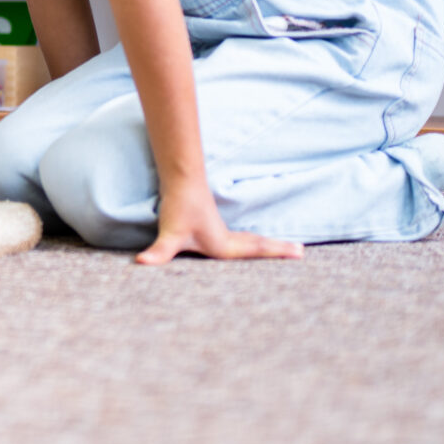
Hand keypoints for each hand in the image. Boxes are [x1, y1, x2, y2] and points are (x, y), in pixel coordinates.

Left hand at [136, 182, 302, 265]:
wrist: (179, 181)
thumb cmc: (178, 208)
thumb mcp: (169, 235)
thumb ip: (159, 252)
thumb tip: (143, 263)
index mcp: (223, 245)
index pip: (256, 250)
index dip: (277, 252)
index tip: (301, 252)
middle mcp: (226, 239)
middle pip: (258, 245)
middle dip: (279, 249)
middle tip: (301, 252)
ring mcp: (221, 231)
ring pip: (251, 240)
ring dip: (267, 245)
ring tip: (286, 249)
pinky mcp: (213, 226)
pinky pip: (241, 237)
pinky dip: (253, 241)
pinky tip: (252, 244)